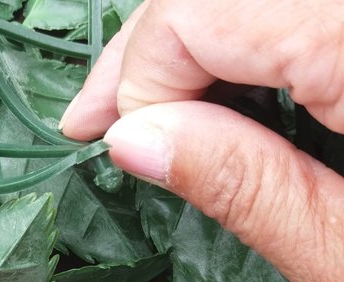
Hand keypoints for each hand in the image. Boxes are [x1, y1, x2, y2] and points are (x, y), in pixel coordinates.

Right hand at [60, 0, 343, 281]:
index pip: (199, 10)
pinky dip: (221, 48)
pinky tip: (199, 91)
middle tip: (94, 118)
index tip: (121, 144)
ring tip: (135, 106)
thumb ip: (244, 186)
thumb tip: (134, 139)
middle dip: (141, 53)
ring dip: (175, 46)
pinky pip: (266, 13)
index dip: (141, 78)